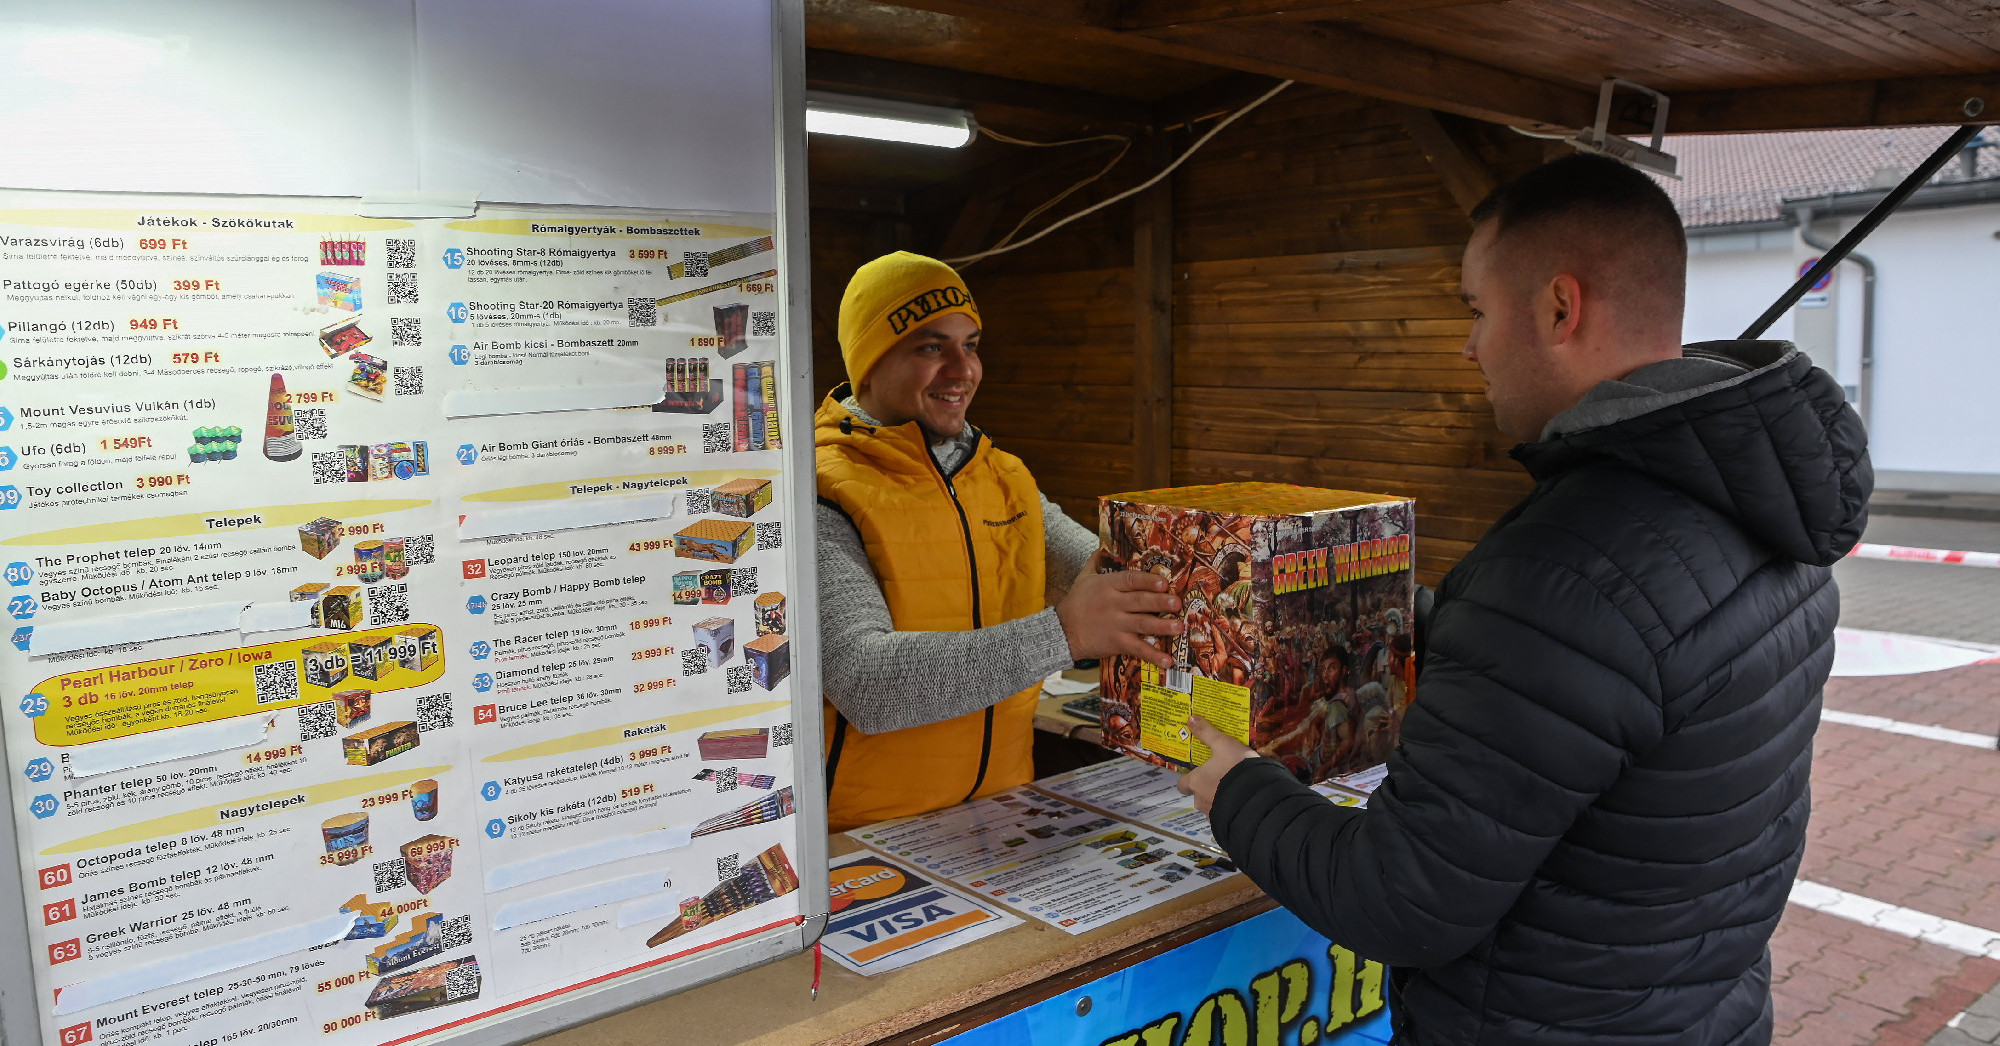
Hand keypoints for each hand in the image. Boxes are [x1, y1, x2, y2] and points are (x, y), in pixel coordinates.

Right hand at [1055, 550, 1180, 667]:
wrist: (1061, 631)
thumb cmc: (1075, 603)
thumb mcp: (1083, 579)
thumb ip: (1094, 562)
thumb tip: (1102, 547)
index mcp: (1108, 586)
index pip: (1131, 580)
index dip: (1148, 581)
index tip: (1164, 583)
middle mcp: (1114, 604)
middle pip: (1140, 601)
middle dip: (1160, 602)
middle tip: (1177, 603)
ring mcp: (1116, 624)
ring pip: (1142, 624)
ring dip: (1162, 626)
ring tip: (1179, 627)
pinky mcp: (1116, 642)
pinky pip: (1138, 648)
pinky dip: (1153, 655)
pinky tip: (1167, 661)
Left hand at [1176, 715, 1256, 815]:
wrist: (1259, 796)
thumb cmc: (1236, 768)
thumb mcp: (1224, 744)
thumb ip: (1207, 733)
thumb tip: (1191, 719)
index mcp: (1196, 782)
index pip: (1182, 784)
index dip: (1189, 779)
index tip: (1198, 773)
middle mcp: (1200, 800)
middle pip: (1197, 795)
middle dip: (1207, 789)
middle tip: (1221, 779)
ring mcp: (1213, 814)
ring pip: (1211, 806)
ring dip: (1219, 800)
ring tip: (1235, 789)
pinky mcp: (1227, 823)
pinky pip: (1225, 815)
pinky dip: (1230, 809)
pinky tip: (1242, 802)